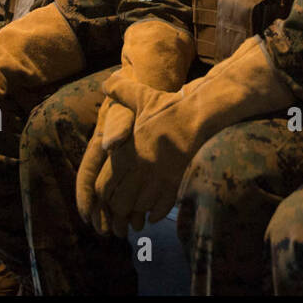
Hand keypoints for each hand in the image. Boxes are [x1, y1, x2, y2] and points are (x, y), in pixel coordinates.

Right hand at [75, 94, 133, 234]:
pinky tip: (143, 219)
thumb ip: (117, 125)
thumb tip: (110, 144)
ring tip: (126, 232)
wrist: (154, 90)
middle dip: (102, 212)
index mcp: (99, 146)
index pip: (87, 175)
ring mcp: (124, 162)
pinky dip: (137, 205)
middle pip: (100, 191)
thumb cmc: (137, 102)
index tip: (87, 215)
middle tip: (107, 232)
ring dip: (119, 213)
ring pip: (117, 193)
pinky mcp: (142, 165)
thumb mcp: (126, 109)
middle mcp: (108, 157)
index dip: (85, 196)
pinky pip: (136, 189)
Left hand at [93, 72, 193, 232]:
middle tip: (118, 220)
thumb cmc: (169, 107)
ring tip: (134, 220)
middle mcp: (138, 167)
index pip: (105, 185)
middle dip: (117, 213)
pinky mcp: (175, 182)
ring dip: (136, 215)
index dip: (102, 198)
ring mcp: (157, 176)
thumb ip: (121, 91)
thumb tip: (106, 82)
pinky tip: (153, 214)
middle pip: (120, 201)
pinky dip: (155, 213)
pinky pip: (161, 206)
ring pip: (139, 206)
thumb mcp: (142, 96)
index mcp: (126, 152)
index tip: (105, 202)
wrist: (199, 115)